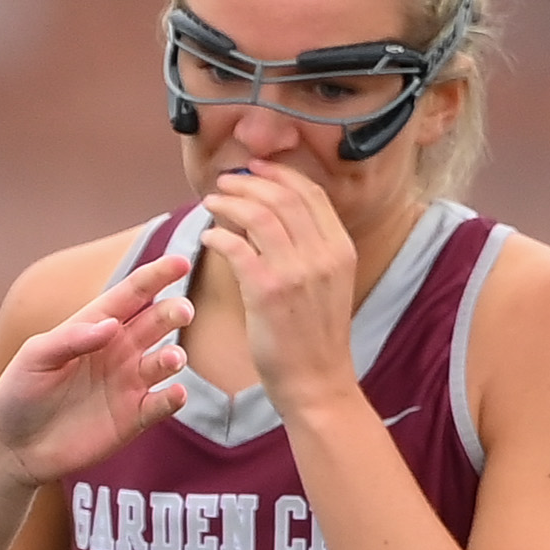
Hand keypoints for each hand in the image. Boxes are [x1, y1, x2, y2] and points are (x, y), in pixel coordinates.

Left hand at [0, 253, 191, 483]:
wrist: (14, 446)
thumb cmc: (19, 393)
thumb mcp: (33, 357)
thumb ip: (70, 338)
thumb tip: (111, 325)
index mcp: (94, 327)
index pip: (131, 294)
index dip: (156, 276)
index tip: (180, 262)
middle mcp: (118, 350)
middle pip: (157, 322)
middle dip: (173, 313)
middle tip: (182, 312)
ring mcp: (129, 383)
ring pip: (165, 362)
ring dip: (174, 357)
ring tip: (171, 359)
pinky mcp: (134, 418)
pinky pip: (162, 404)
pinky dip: (173, 398)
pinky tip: (175, 393)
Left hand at [199, 162, 360, 415]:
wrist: (317, 381)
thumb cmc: (314, 335)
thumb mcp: (327, 283)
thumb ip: (309, 249)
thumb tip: (274, 217)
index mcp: (341, 248)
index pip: (310, 193)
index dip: (280, 175)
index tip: (254, 168)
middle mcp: (323, 254)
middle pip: (283, 197)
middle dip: (249, 182)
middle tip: (224, 180)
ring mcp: (297, 271)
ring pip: (259, 215)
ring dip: (229, 202)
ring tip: (211, 201)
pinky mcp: (267, 291)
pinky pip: (237, 248)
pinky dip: (218, 235)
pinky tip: (208, 237)